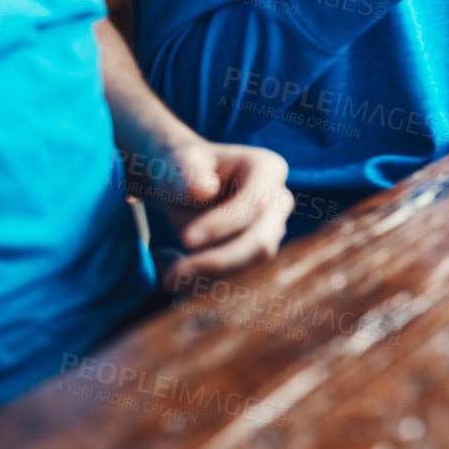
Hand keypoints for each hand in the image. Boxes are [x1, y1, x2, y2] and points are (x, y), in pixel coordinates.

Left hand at [130, 136, 293, 289]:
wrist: (179, 183)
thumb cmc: (180, 167)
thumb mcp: (178, 160)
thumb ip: (188, 172)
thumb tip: (203, 191)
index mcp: (268, 169)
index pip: (255, 204)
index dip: (223, 225)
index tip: (184, 239)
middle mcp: (278, 202)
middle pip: (261, 242)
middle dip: (218, 262)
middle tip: (171, 277)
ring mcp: (271, 231)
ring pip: (252, 267)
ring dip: (210, 279)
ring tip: (169, 280)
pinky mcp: (256, 255)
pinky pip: (240, 280)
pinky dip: (209, 287)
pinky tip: (180, 285)